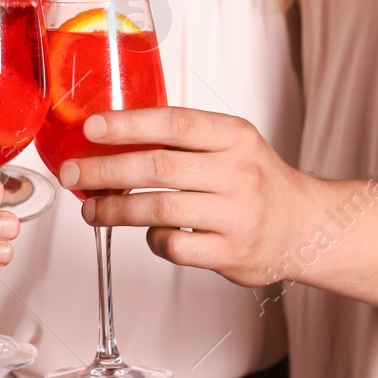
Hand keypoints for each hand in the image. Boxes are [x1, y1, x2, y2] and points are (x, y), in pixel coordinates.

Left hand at [56, 108, 324, 286]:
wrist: (305, 227)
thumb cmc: (256, 182)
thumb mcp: (232, 145)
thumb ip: (182, 140)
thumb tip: (109, 138)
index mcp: (236, 137)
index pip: (175, 123)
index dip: (129, 124)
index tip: (91, 128)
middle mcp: (239, 173)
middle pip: (159, 168)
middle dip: (105, 170)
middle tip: (72, 173)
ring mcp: (237, 215)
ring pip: (160, 210)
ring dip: (115, 210)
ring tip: (92, 210)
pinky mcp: (232, 253)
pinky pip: (174, 246)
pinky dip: (152, 240)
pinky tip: (149, 233)